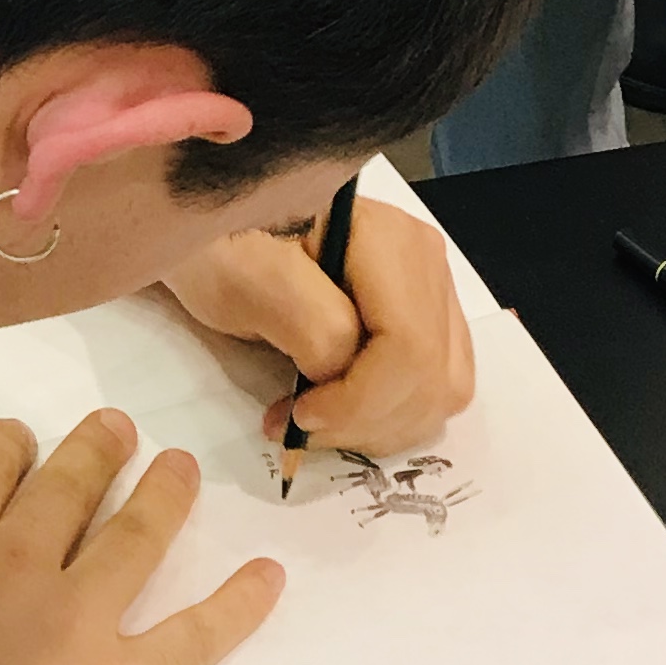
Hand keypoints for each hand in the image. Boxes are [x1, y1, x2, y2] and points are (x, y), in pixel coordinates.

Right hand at [0, 412, 279, 664]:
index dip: (13, 445)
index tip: (26, 444)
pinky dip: (238, 603)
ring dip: (165, 492)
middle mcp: (17, 561)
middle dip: (97, 449)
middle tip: (119, 430)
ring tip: (181, 467)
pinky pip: (193, 635)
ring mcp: (78, 619)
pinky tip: (269, 575)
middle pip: (69, 484)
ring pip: (136, 534)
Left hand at [161, 195, 477, 455]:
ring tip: (319, 424)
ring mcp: (432, 289)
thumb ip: (312, 324)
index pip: (407, 345)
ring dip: (382, 428)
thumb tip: (346, 376)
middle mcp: (424, 260)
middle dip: (366, 422)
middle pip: (430, 373)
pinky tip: (345, 415)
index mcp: (387, 237)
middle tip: (300, 429)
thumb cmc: (223, 249)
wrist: (221, 234)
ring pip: (444, 388)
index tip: (299, 416)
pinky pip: (441, 387)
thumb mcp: (249, 280)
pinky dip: (396, 418)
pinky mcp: (427, 318)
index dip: (360, 399)